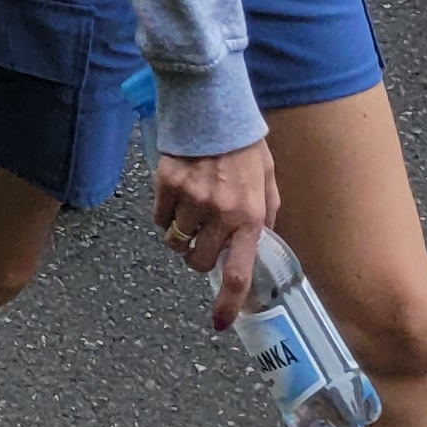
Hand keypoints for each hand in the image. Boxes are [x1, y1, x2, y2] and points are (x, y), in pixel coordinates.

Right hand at [154, 139, 278, 327]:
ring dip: (180, 238)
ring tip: (188, 217)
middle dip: (199, 257)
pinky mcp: (166, 183)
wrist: (212, 104)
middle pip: (198, 261)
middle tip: (203, 239)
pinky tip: (174, 198)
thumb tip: (261, 239)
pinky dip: (164, 216)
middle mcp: (219, 213)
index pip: (237, 272)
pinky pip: (158, 218)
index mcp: (249, 216)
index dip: (227, 302)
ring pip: (174, 242)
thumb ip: (266, 212)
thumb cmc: (243, 141)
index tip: (219, 323)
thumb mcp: (267, 178)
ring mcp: (190, 199)